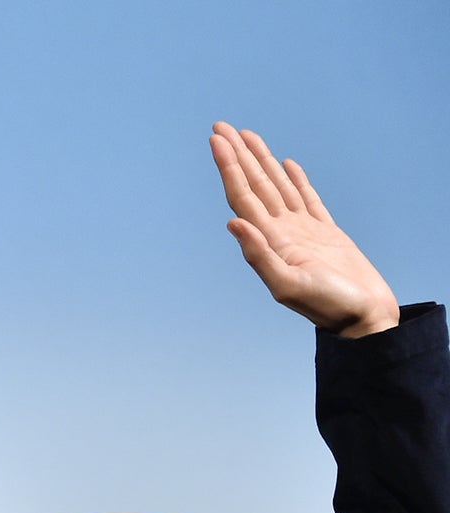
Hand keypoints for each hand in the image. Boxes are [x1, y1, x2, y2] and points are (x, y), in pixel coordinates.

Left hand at [211, 122, 398, 337]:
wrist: (361, 319)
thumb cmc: (328, 306)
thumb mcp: (287, 285)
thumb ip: (258, 255)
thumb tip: (234, 222)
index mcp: (269, 240)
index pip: (242, 196)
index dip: (229, 167)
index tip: (216, 141)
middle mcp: (280, 232)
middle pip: (254, 184)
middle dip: (237, 155)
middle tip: (220, 126)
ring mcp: (302, 231)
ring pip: (277, 186)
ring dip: (260, 161)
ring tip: (247, 136)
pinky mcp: (326, 233)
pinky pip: (307, 198)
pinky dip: (295, 180)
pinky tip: (286, 165)